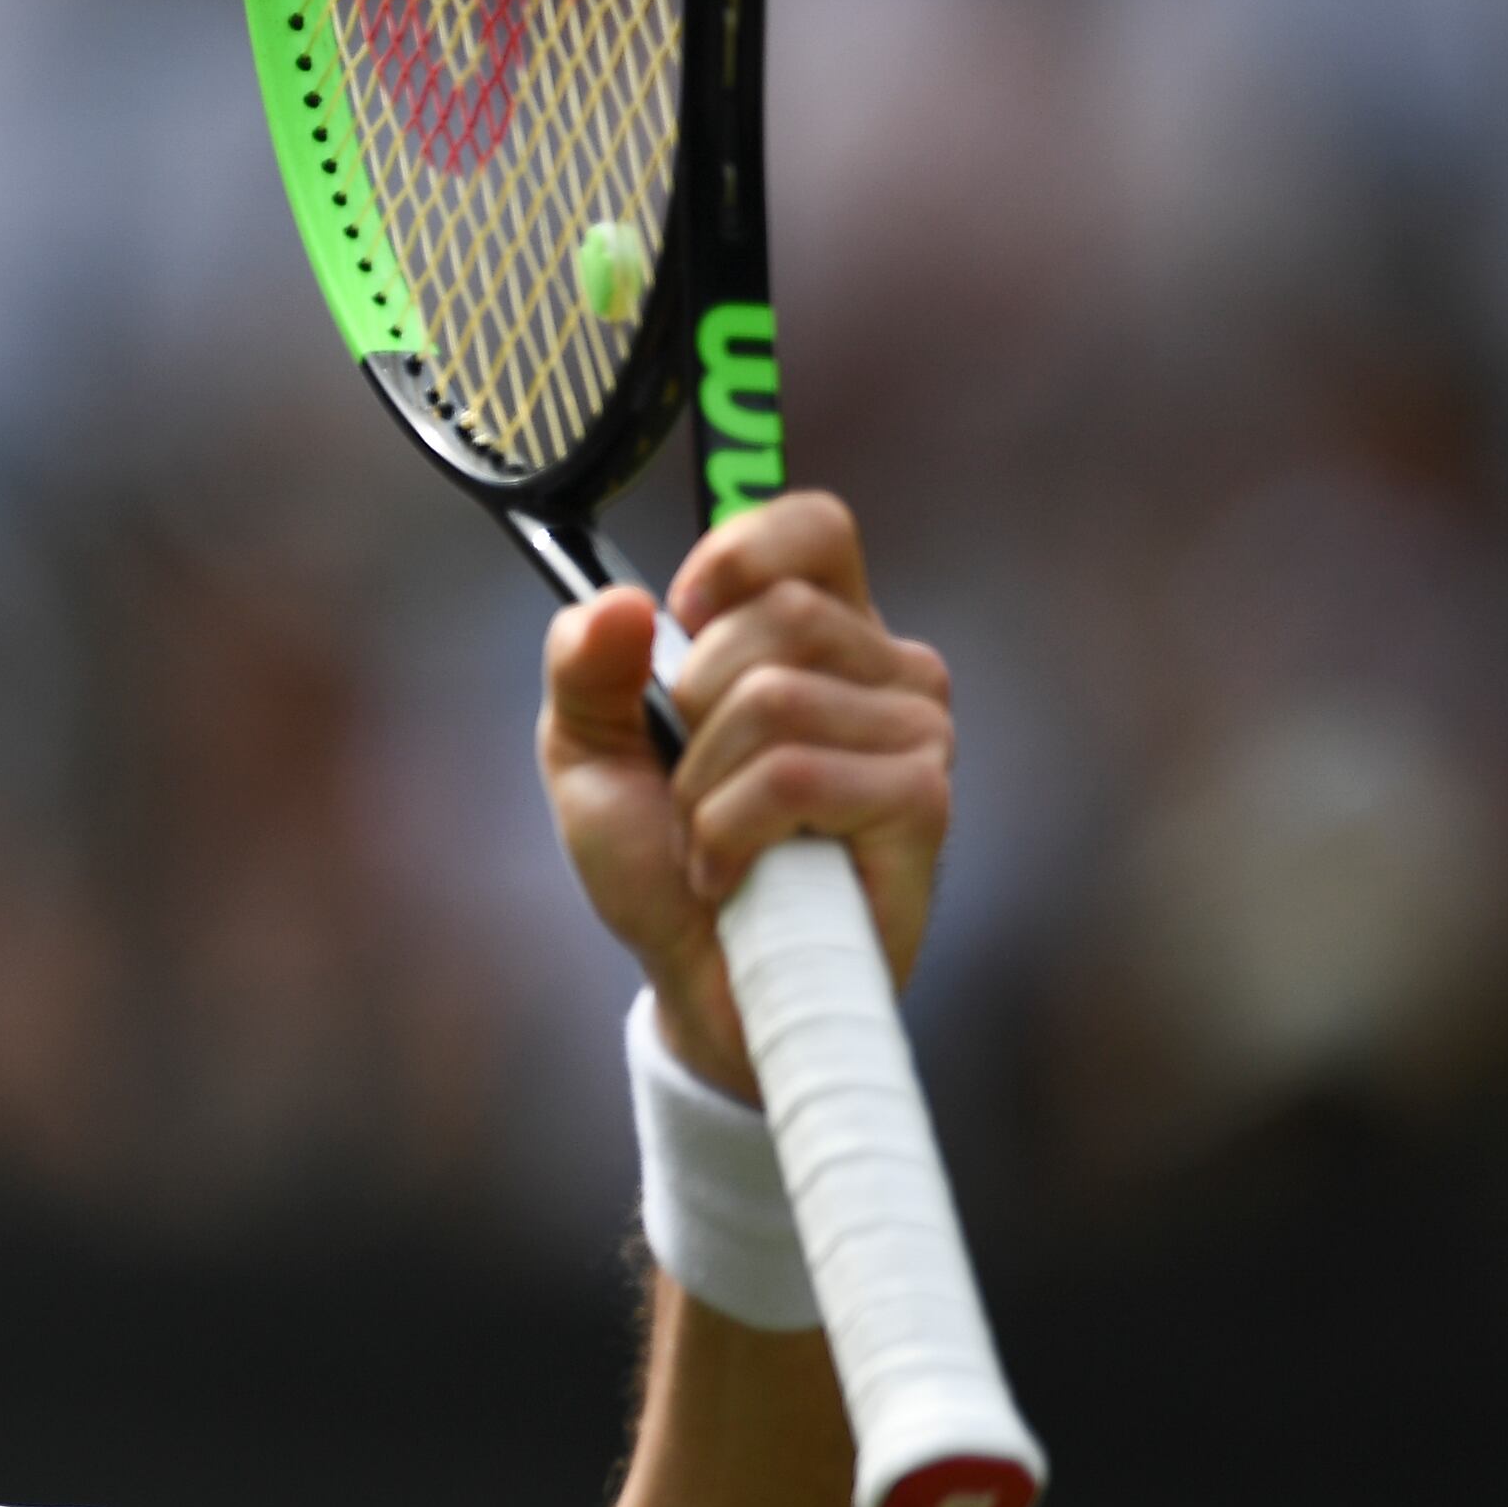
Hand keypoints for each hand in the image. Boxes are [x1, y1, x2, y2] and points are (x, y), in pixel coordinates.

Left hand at [539, 493, 952, 1100]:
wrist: (698, 979)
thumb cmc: (662, 857)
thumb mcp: (589, 750)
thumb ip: (585, 666)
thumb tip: (623, 603)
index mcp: (821, 629)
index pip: (815, 527)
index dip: (740, 555)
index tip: (684, 616)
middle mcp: (887, 668)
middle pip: (773, 617)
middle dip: (691, 708)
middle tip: (694, 781)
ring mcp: (917, 733)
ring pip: (772, 701)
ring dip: (703, 787)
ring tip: (716, 836)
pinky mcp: (922, 804)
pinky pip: (793, 778)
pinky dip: (729, 833)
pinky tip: (735, 873)